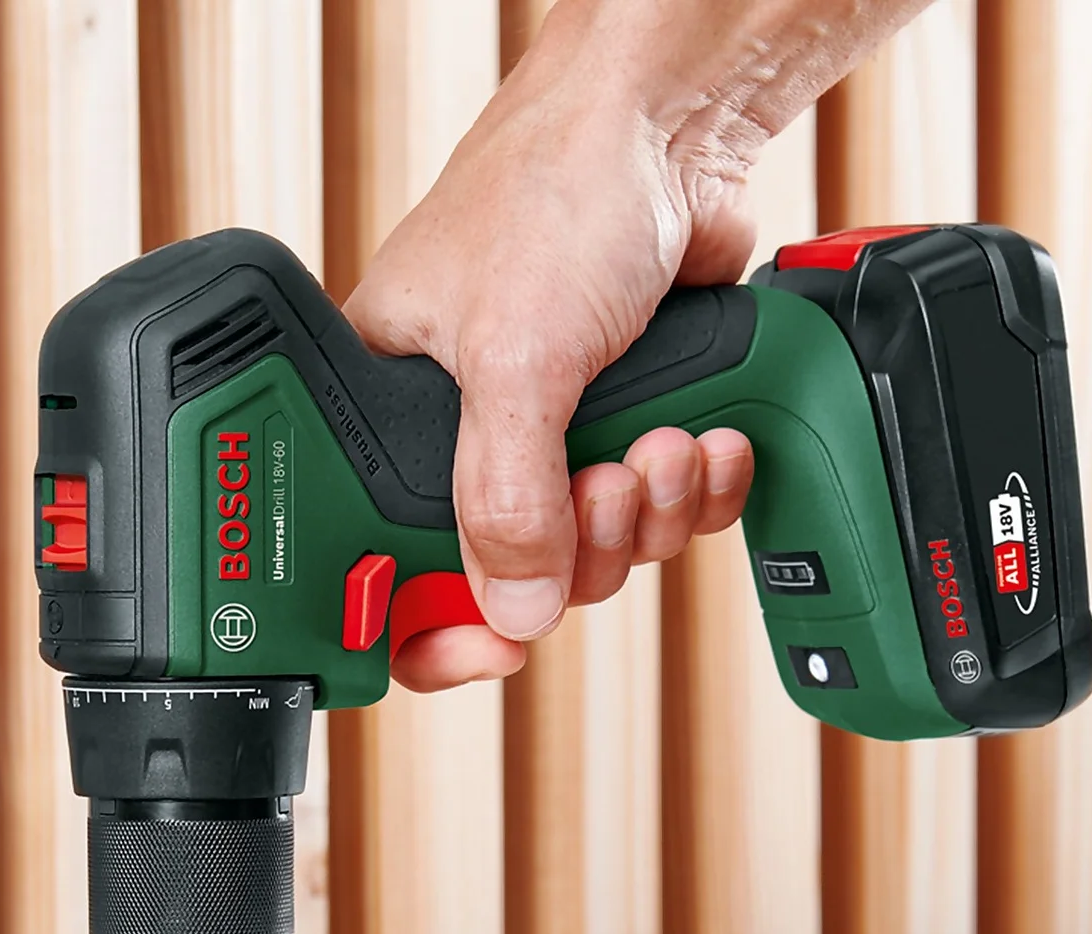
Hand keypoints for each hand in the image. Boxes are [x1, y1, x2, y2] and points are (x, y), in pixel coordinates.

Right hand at [347, 3, 764, 690]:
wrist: (673, 124)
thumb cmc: (556, 191)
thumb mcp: (511, 356)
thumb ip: (504, 500)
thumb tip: (514, 611)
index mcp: (387, 417)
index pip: (384, 563)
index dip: (431, 623)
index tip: (487, 651)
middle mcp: (465, 436)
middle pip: (512, 576)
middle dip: (581, 547)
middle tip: (603, 483)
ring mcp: (552, 435)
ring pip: (599, 553)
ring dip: (649, 513)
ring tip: (664, 438)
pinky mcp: (626, 422)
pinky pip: (661, 514)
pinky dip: (696, 490)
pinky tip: (708, 434)